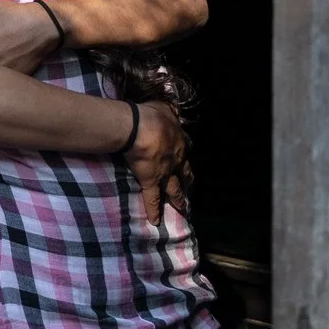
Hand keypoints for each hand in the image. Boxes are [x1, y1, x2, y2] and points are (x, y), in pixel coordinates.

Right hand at [123, 102, 185, 223]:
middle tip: (189, 187)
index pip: (185, 148)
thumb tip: (172, 106)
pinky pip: (152, 198)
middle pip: (185, 172)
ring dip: (178, 199)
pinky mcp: (151, 181)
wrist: (140, 128)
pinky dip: (154, 210)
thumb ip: (168, 109)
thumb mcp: (163, 107)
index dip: (184, 154)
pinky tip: (155, 222)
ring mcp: (165, 172)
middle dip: (187, 181)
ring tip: (182, 209)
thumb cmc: (150, 115)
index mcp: (179, 141)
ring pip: (174, 189)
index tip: (184, 158)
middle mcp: (176, 159)